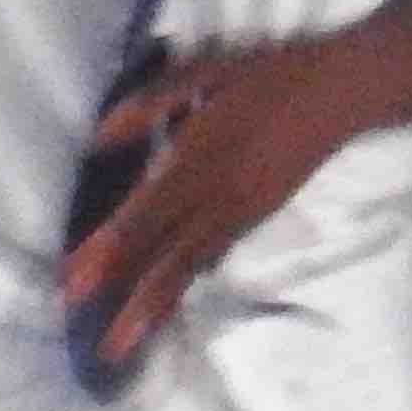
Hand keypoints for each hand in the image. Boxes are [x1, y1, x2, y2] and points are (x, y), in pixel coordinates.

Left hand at [57, 38, 364, 371]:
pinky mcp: (253, 219)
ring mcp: (239, 213)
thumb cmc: (270, 74)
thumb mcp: (206, 69)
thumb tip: (100, 137)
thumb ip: (152, 101)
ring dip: (151, 305)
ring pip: (188, 267)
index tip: (73, 277)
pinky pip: (210, 260)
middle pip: (164, 252)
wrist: (339, 94)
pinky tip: (161, 308)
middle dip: (122, 292)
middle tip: (88, 331)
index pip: (146, 214)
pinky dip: (182, 287)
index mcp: (200, 157)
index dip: (107, 249)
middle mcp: (218, 195)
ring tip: (121, 341)